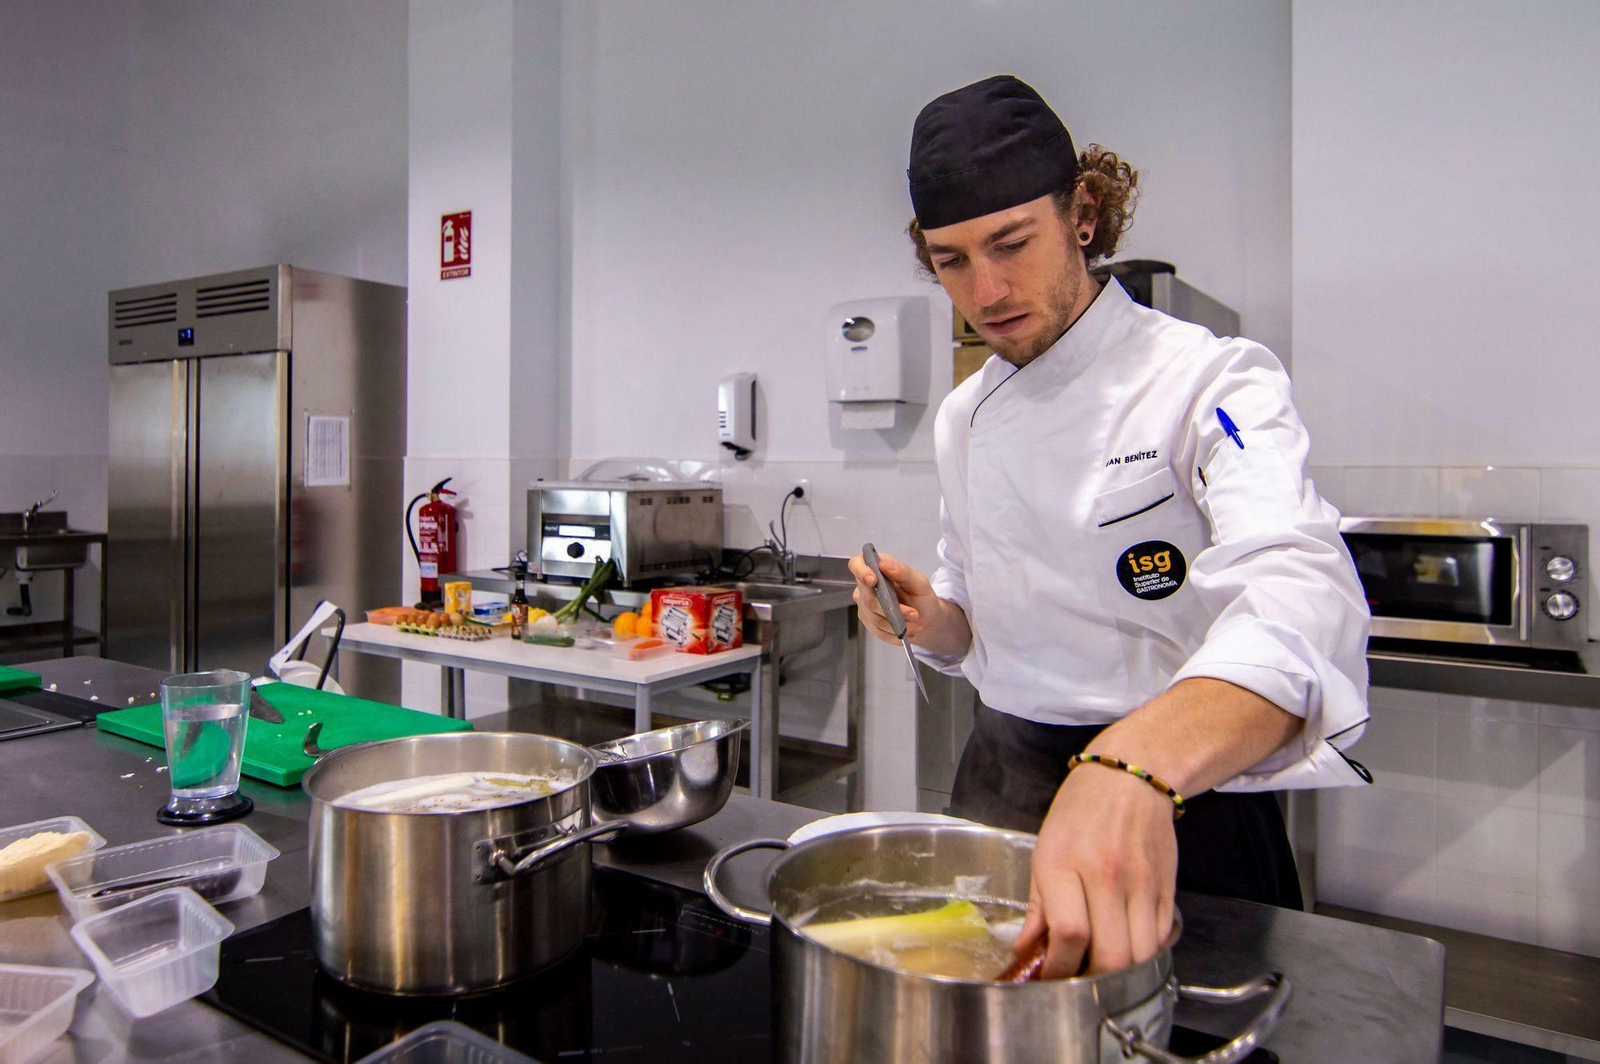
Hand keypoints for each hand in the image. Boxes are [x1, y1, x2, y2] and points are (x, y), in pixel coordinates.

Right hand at [846, 550, 940, 646]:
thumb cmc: (920, 596)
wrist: (925, 618)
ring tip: (914, 623)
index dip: (860, 571)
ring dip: (896, 623)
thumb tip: (884, 564)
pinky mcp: (869, 622)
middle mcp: (865, 587)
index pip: (856, 564)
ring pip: (873, 617)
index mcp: (876, 569)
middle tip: (913, 614)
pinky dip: (894, 633)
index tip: (873, 580)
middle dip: (891, 608)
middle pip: (867, 598)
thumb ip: (903, 572)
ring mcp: (864, 605)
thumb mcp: (919, 582)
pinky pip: (878, 631)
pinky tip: (906, 631)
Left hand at [1013, 762, 1177, 976]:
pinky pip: (1159, 939)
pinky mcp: (1167, 888)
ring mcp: (1142, 883)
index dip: (1058, 967)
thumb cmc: (1079, 811)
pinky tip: (1126, 946)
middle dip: (1093, 981)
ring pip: (1141, 955)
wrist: (1130, 777)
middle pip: (1111, 955)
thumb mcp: (1044, 851)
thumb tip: (1026, 950)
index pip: (1068, 933)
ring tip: (1102, 968)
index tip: (1050, 976)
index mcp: (1065, 863)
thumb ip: (1036, 907)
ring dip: (1121, 973)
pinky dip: (1143, 954)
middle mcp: (1106, 875)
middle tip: (1078, 979)